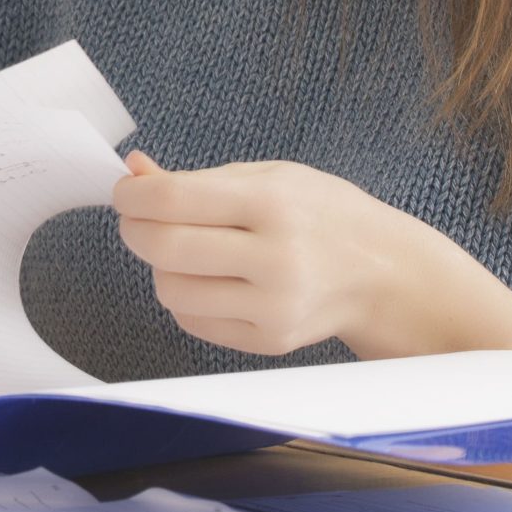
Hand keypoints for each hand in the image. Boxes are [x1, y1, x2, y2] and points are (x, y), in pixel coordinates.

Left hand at [111, 150, 511, 360]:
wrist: (385, 273)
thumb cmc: (324, 215)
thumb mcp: (269, 176)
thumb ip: (197, 179)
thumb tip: (134, 171)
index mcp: (273, 204)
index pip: (171, 201)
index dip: (131, 196)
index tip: (125, 193)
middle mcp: (276, 258)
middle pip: (163, 249)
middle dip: (136, 230)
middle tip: (140, 219)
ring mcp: (274, 306)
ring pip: (169, 290)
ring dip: (161, 267)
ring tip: (186, 250)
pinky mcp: (269, 341)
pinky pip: (192, 320)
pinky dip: (187, 297)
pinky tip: (212, 280)